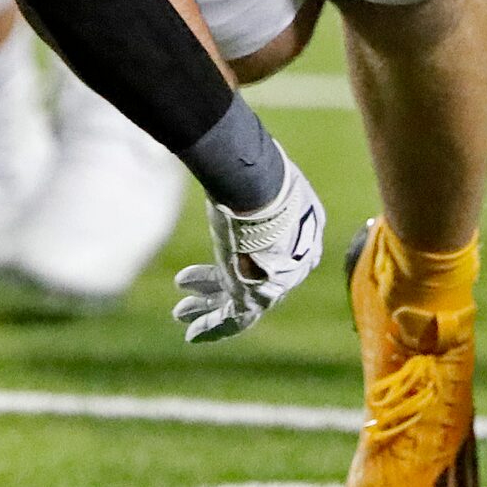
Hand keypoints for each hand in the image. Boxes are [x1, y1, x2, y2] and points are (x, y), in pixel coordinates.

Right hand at [172, 156, 324, 342]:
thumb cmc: (259, 175)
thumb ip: (249, 175)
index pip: (277, 254)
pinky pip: (232, 319)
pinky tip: (189, 332)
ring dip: (209, 311)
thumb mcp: (259, 173)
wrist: (263, 194)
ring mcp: (277, 283)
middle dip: (223, 286)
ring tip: (181, 315)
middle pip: (258, 280)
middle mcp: (295, 265)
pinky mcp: (255, 297)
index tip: (226, 253)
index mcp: (304, 234)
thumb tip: (232, 154)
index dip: (248, 254)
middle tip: (197, 290)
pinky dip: (210, 325)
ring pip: (242, 306)